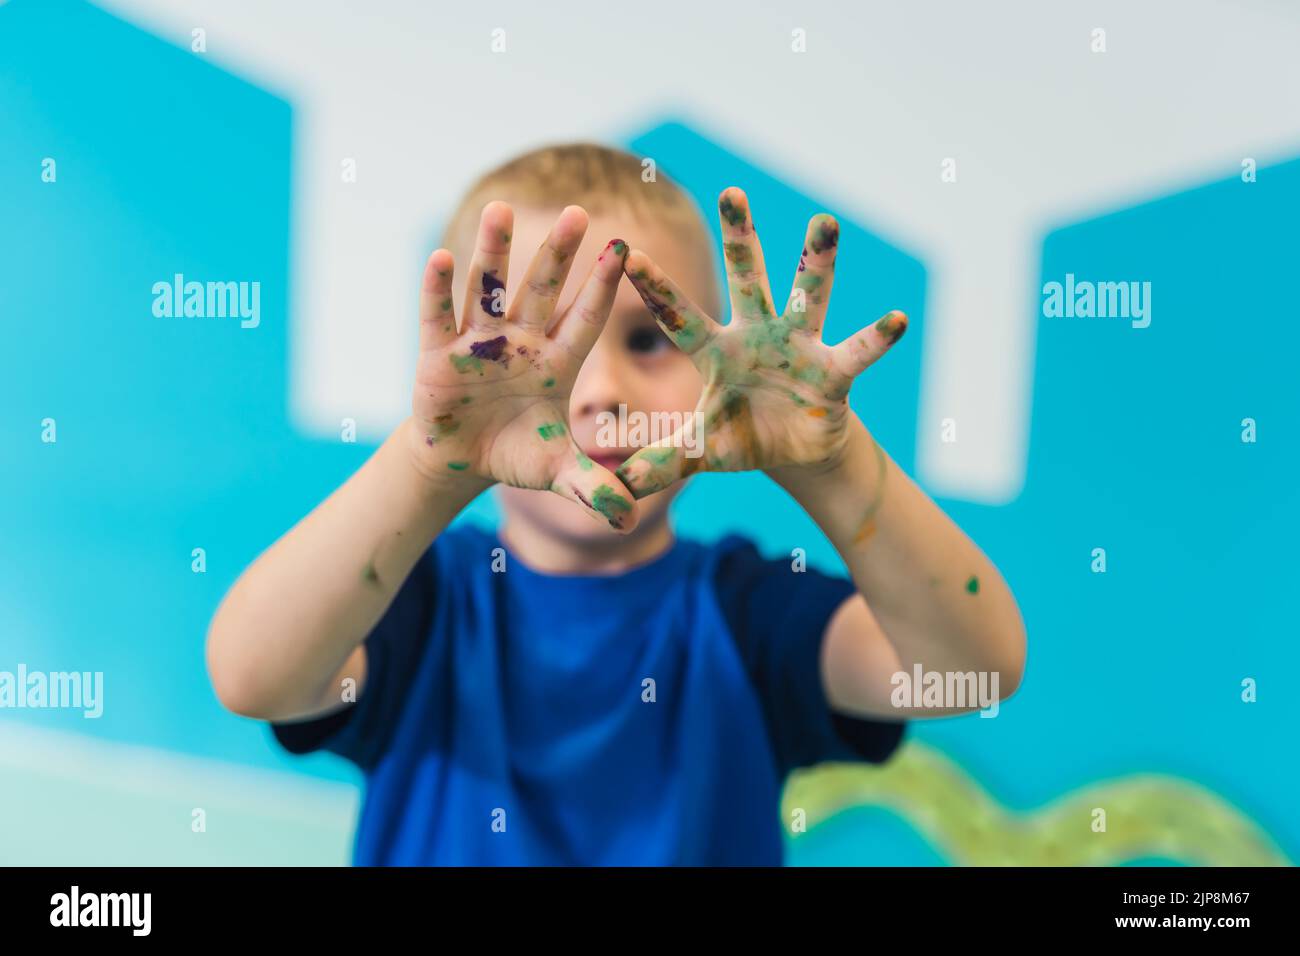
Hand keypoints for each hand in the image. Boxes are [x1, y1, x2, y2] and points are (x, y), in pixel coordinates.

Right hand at [408, 202, 638, 531]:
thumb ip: (592, 489)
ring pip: (488, 289)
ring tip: (501, 209)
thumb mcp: (557, 474)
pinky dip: (437, 289)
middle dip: (558, 253)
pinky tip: (440, 257)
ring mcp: (480, 343)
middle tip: (577, 212)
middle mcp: (521, 342)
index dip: (602, 286)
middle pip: (543, 290)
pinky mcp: (438, 354)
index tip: (624, 248)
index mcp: (557, 363)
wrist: (463, 460)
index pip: (585, 319)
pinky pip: (439, 316)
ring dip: (494, 252)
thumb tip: (630, 521)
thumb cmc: (517, 455)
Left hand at [616, 186, 906, 496]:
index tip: (628, 253)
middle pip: (747, 280)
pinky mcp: (833, 370)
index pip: (679, 316)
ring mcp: (798, 346)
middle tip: (732, 191)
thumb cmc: (743, 436)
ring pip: (807, 295)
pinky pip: (856, 352)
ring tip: (823, 221)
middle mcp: (757, 335)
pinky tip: (897, 319)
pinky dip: (876, 338)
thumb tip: (616, 489)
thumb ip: (660, 462)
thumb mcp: (700, 450)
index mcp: (717, 351)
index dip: (656, 288)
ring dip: (817, 262)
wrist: (794, 450)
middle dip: (741, 237)